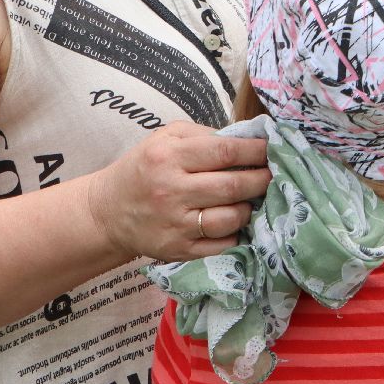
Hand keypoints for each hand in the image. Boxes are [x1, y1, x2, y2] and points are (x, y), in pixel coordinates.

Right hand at [86, 122, 271, 262]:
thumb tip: (247, 138)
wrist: (108, 212)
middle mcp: (172, 191)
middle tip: (274, 174)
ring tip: (253, 199)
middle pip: (233, 186)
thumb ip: (204, 134)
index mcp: (169, 156)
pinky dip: (236, 233)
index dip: (256, 150)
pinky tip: (235, 222)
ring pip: (231, 218)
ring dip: (250, 208)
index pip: (225, 151)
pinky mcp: (179, 249)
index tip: (275, 148)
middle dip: (262, 179)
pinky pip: (222, 244)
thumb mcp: (165, 138)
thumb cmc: (144, 168)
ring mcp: (176, 224)